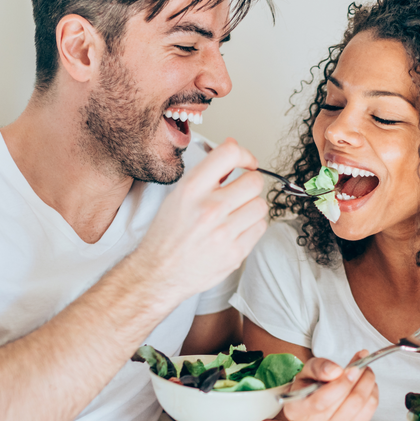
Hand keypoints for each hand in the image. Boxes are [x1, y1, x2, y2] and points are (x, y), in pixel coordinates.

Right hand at [128, 138, 267, 305]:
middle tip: (240, 193)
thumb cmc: (167, 234)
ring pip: (260, 205)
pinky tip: (236, 230)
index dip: (245, 155)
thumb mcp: (180, 195)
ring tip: (236, 214)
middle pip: (254, 181)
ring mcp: (223, 232)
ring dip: (251, 207)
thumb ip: (208, 173)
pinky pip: (260, 228)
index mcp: (191, 189)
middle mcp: (208, 209)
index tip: (247, 163)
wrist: (158, 272)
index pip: (229, 154)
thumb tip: (232, 147)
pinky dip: (252, 227)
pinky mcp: (235, 252)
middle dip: (249, 184)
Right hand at [282, 351, 378, 420]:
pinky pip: (368, 413)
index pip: (323, 401)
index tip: (354, 368)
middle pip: (346, 404)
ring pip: (360, 408)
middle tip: (364, 365)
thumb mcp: (306, 371)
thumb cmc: (308, 386)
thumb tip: (336, 371)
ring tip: (366, 372)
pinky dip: (372, 395)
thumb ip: (319, 367)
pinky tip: (367, 385)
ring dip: (368, 386)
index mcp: (297, 410)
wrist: (312, 406)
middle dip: (360, 380)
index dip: (342, 384)